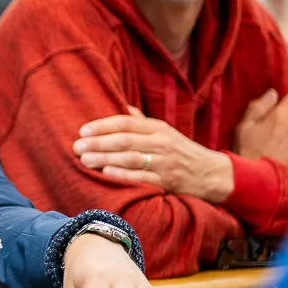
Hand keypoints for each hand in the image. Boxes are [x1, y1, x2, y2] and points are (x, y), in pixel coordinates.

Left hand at [74, 108, 233, 202]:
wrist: (211, 174)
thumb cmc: (180, 150)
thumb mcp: (164, 131)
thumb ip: (141, 121)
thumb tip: (121, 106)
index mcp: (157, 127)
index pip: (126, 122)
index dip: (103, 125)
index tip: (82, 130)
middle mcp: (161, 142)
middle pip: (125, 140)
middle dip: (98, 143)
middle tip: (76, 146)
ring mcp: (164, 162)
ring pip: (130, 158)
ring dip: (105, 159)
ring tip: (85, 160)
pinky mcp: (167, 181)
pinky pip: (142, 177)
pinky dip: (123, 175)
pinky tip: (106, 174)